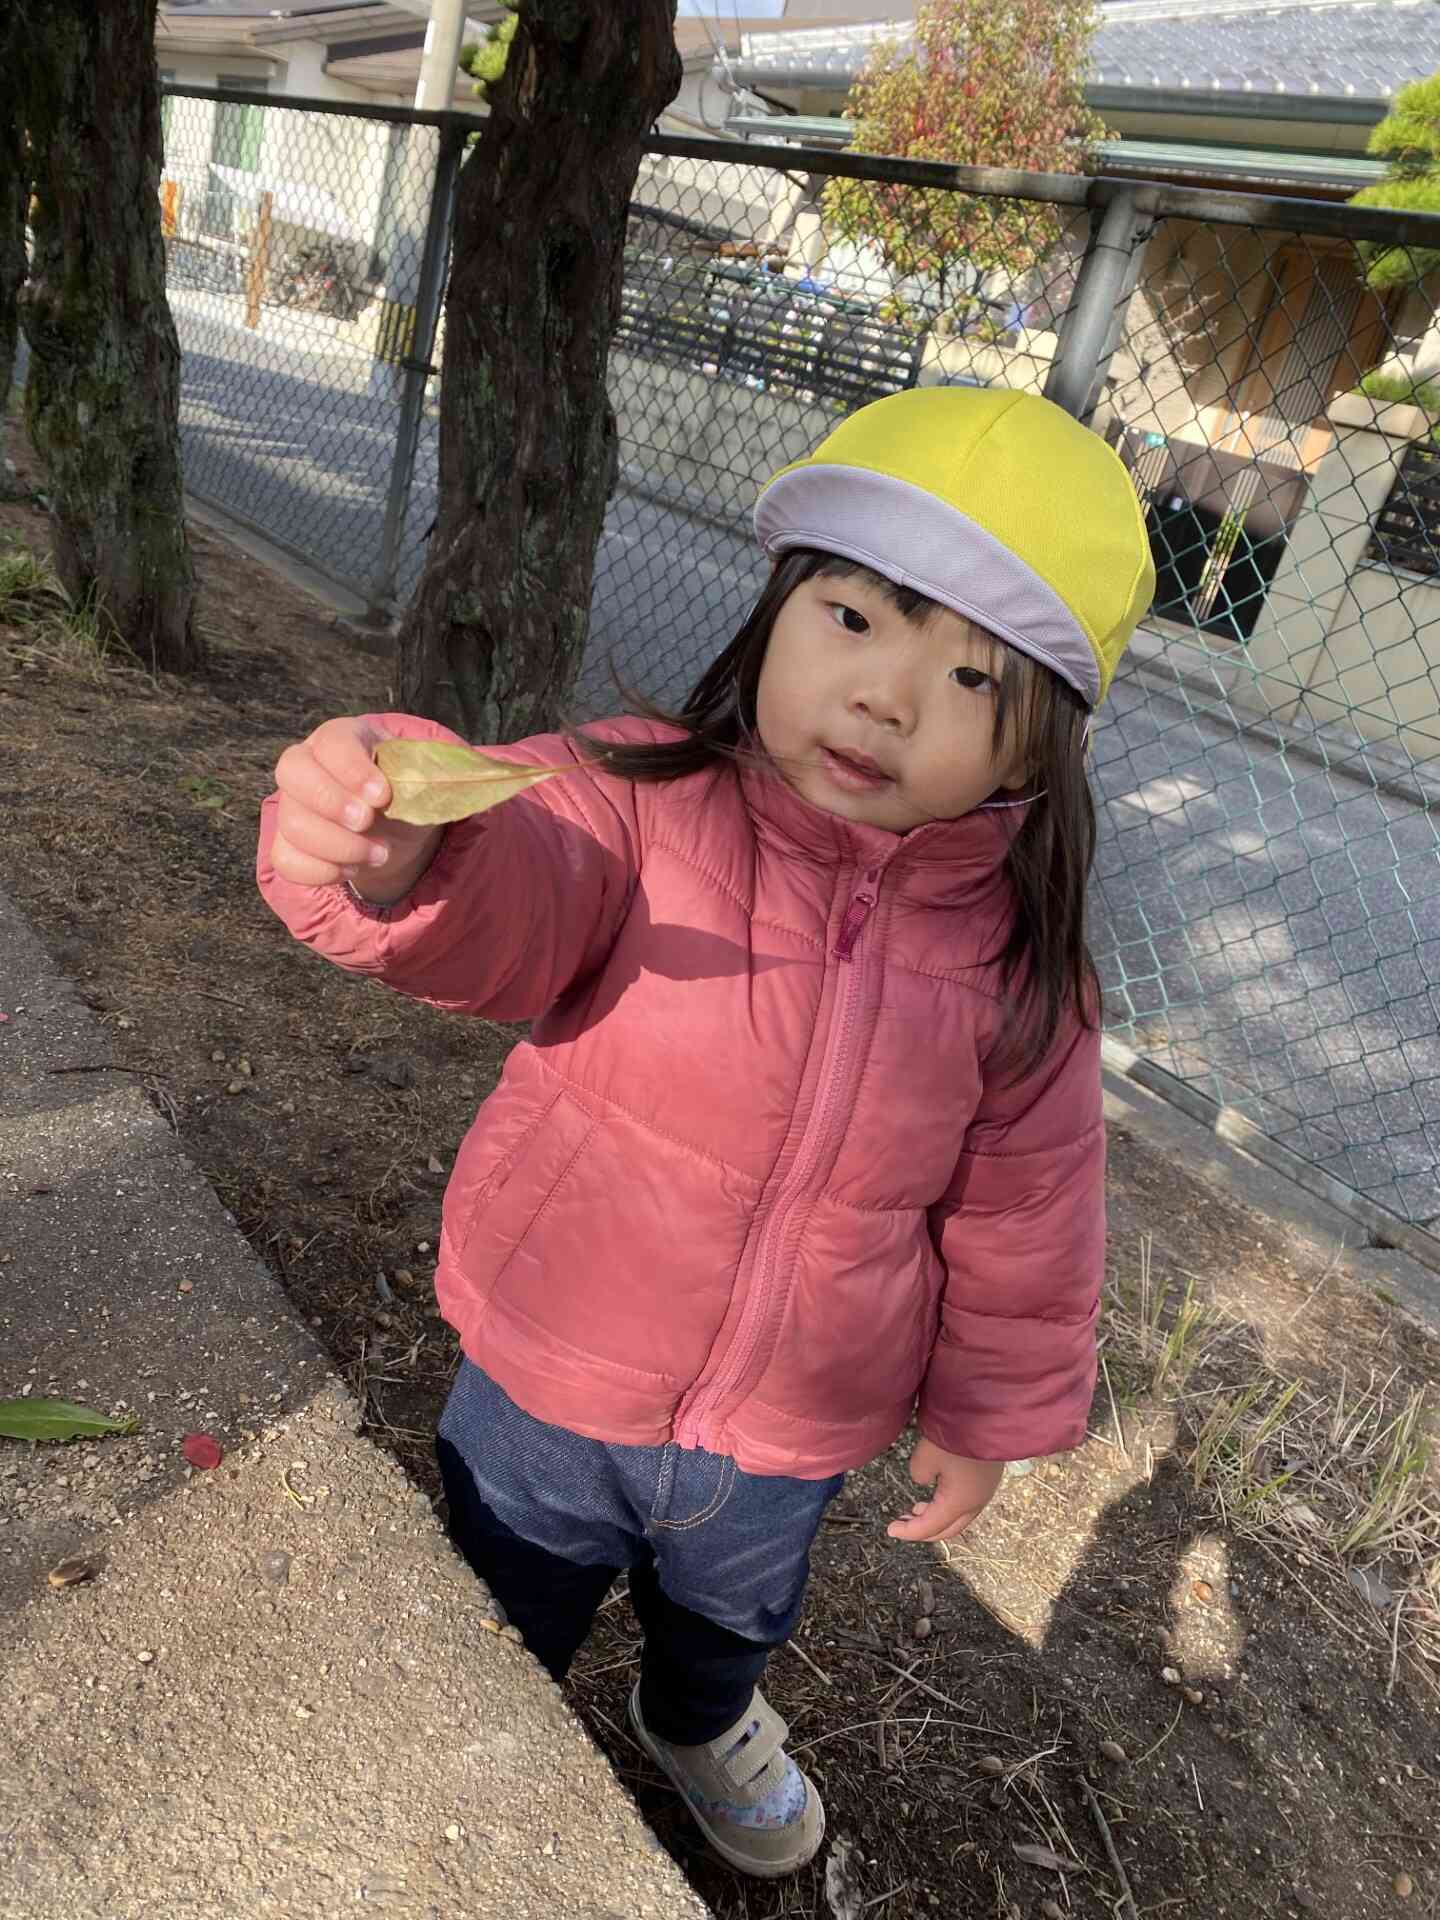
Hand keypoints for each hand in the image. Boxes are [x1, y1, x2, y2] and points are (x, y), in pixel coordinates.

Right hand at [271, 715, 441, 901]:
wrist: (396, 829)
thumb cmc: (410, 792)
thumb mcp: (429, 777)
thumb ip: (441, 771)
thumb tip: (484, 774)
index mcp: (343, 738)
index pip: (331, 741)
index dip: (352, 768)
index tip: (382, 795)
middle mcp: (308, 765)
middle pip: (291, 774)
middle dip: (332, 803)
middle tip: (368, 822)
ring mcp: (293, 804)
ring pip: (291, 823)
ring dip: (338, 845)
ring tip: (380, 854)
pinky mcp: (289, 842)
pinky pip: (286, 860)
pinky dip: (322, 871)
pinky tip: (353, 869)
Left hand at [886, 1438, 1004, 1542]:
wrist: (991, 1413)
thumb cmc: (957, 1435)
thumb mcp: (926, 1455)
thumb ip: (919, 1473)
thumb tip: (924, 1479)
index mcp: (960, 1502)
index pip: (931, 1527)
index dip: (909, 1532)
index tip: (891, 1529)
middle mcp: (977, 1502)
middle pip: (948, 1528)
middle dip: (924, 1530)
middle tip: (903, 1525)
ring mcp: (986, 1490)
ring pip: (959, 1516)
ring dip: (937, 1517)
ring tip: (915, 1510)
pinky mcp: (989, 1477)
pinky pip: (967, 1502)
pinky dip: (948, 1506)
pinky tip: (936, 1494)